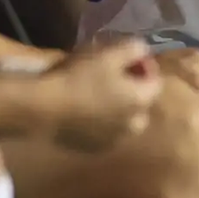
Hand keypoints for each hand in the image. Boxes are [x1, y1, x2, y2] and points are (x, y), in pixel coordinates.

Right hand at [42, 38, 163, 150]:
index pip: (155, 81)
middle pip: (140, 104)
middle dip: (132, 90)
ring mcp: (114, 140)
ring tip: (96, 94)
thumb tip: (142, 51)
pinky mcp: (93, 149)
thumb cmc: (78, 77)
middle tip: (111, 77)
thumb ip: (133, 48)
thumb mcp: (108, 53)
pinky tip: (83, 112)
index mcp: (141, 101)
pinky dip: (101, 123)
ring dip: (117, 108)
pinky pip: (105, 133)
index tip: (127, 58)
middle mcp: (134, 125)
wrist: (43, 108)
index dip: (143, 67)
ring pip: (123, 120)